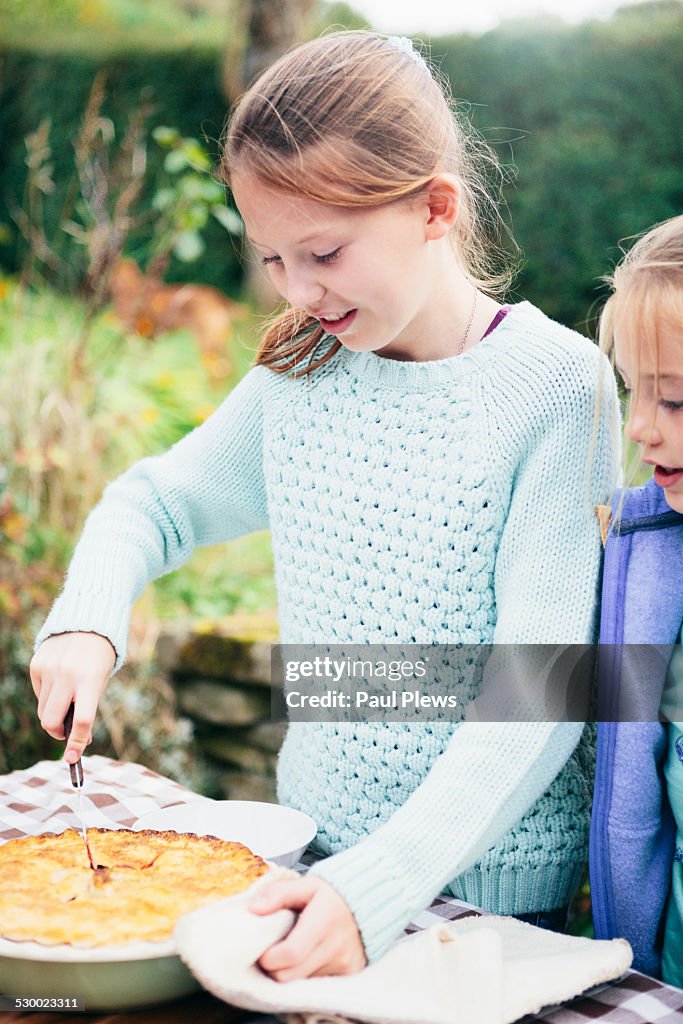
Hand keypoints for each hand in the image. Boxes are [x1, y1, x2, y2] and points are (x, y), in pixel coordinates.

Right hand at [29, 632, 115, 762]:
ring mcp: (48, 669)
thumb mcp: (100, 682)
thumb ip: (88, 709)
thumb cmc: (98, 659)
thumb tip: (78, 741)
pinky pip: (39, 693)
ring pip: (43, 710)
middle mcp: (66, 674)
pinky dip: (49, 695)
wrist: (87, 624)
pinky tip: (60, 680)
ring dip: (54, 714)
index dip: (77, 742)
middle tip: (66, 732)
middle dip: (57, 733)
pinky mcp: (36, 665)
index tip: (73, 758)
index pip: (82, 719)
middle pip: (50, 721)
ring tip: (67, 699)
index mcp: (89, 679)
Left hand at [250, 875, 366, 980]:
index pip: (290, 954)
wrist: (370, 903)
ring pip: (302, 982)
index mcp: (323, 920)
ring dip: (291, 971)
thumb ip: (279, 894)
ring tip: (291, 951)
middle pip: (290, 975)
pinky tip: (307, 958)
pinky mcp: (348, 974)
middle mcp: (336, 946)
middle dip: (274, 968)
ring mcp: (344, 963)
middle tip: (272, 952)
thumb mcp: (307, 885)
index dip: (269, 957)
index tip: (262, 950)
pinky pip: (316, 983)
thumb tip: (254, 908)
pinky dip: (306, 974)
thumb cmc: (333, 894)